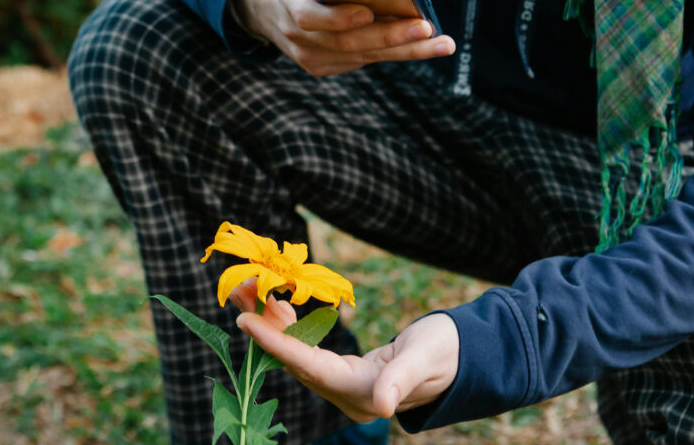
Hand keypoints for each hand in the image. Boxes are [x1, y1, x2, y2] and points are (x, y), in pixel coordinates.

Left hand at [230, 280, 459, 421]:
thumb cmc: (445, 353)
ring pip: (295, 354)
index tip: (245, 320)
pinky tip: (273, 302)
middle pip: (293, 361)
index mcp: (362, 394)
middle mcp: (344, 394)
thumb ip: (401, 381)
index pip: (309, 368)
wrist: (457, 360)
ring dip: (271, 322)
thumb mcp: (424, 360)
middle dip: (263, 327)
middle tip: (236, 290)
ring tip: (246, 288)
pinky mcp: (342, 372)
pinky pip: (307, 349)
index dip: (276, 344)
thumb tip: (382, 406)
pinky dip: (289, 326)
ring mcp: (342, 385)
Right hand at [234, 0, 455, 75]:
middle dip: (392, 37)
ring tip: (440, 43)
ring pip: (361, 56)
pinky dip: (387, 52)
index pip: (309, 17)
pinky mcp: (320, 68)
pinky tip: (416, 45)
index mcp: (288, 3)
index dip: (338, 18)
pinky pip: (359, 60)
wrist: (264, 5)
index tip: (369, 14)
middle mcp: (296, 38)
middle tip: (429, 30)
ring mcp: (308, 59)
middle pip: (348, 42)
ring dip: (403, 50)